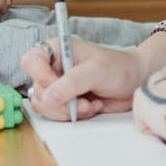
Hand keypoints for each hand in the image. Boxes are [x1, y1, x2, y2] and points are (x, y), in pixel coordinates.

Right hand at [22, 36, 144, 120]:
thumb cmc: (119, 68)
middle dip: (61, 101)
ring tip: (90, 103)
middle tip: (83, 100)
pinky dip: (73, 115)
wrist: (135, 83)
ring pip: (44, 105)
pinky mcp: (65, 102)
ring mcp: (58, 86)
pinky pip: (55, 114)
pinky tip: (91, 107)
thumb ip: (71, 83)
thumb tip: (48, 97)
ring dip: (68, 110)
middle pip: (37, 89)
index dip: (41, 77)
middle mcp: (53, 68)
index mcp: (57, 50)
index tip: (59, 86)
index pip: (31, 61)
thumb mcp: (96, 71)